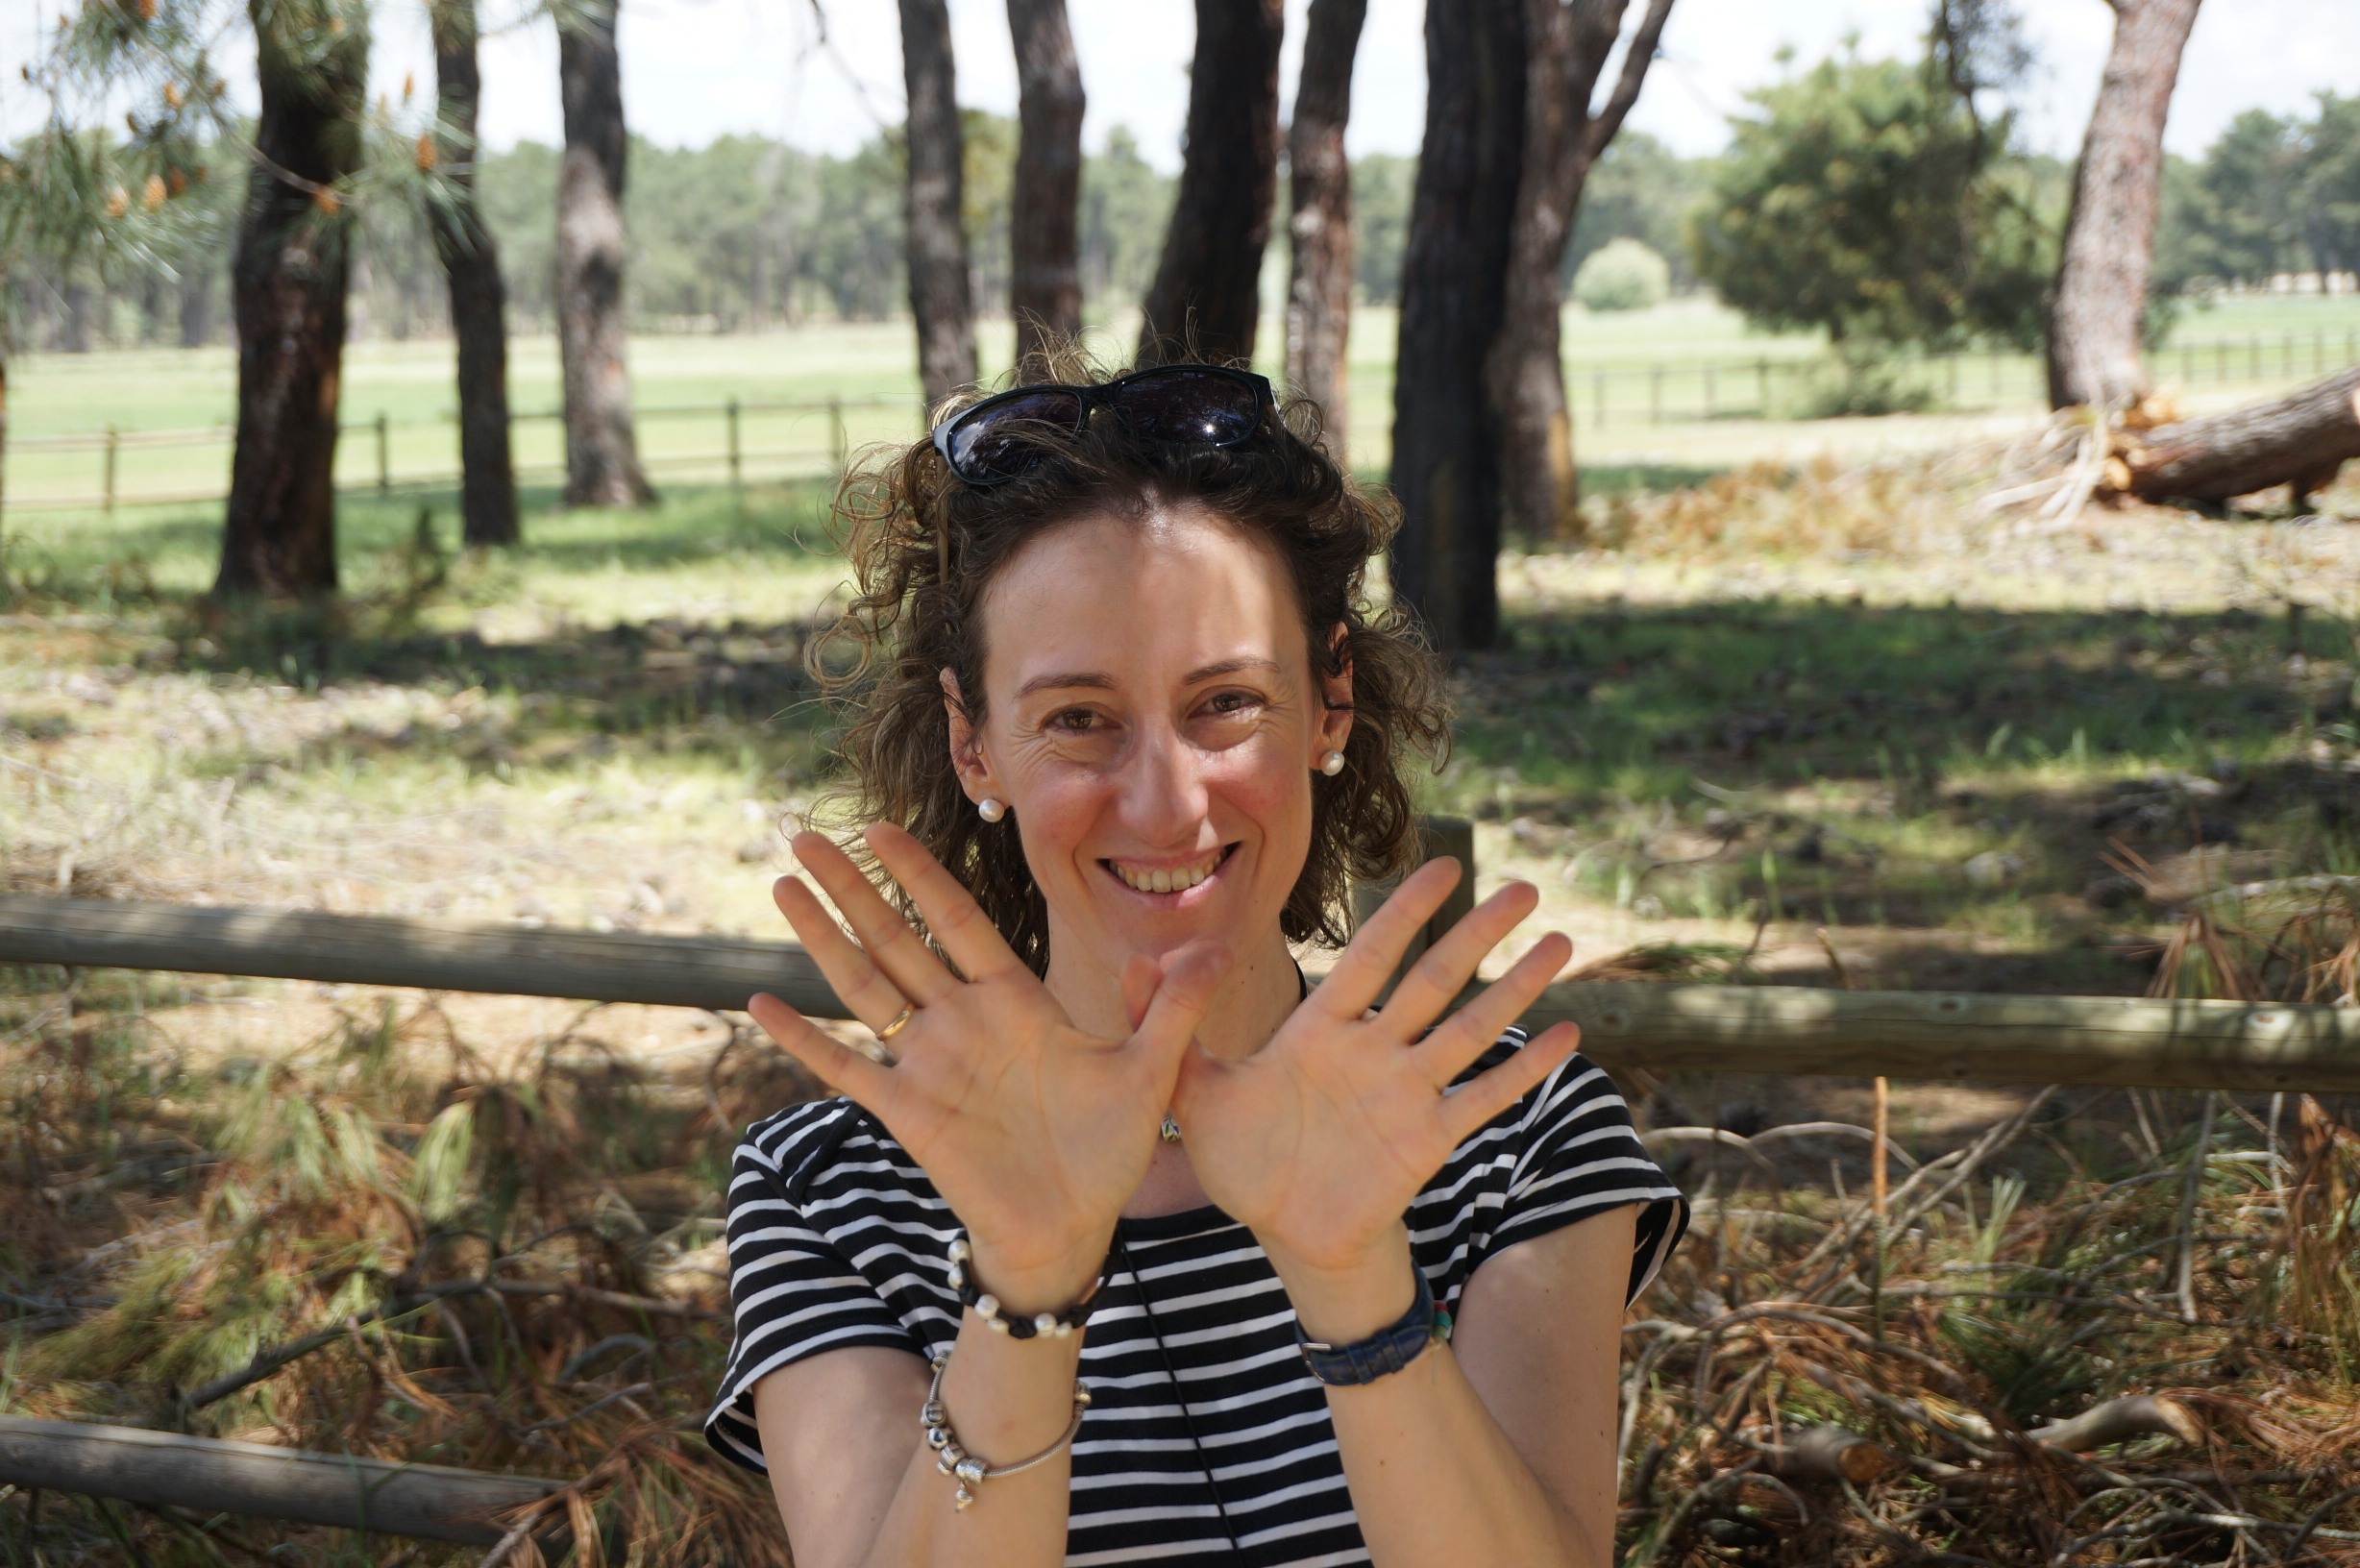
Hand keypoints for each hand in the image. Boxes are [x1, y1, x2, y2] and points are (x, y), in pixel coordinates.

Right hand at [747, 823, 1225, 1312]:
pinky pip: (846, 1068)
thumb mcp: (1152, 1071)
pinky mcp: (908, 1112)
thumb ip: (1172, 1009)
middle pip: (895, 936)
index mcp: (1014, 1001)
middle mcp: (961, 1022)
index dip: (921, 874)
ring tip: (783, 886)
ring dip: (822, 938)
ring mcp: (928, 1064)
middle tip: (805, 833)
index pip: (956, 919)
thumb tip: (1205, 949)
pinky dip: (804, 1039)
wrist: (1075, 1227)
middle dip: (852, 885)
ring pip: (863, 985)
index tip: (882, 827)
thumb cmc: (1110, 1151)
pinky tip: (760, 1004)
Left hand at [1166, 860, 1579, 1335]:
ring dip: (1515, 989)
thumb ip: (1173, 1029)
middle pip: (1434, 979)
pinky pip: (1483, 1097)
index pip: (1370, 956)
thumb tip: (1138, 963)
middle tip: (1525, 889)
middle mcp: (1374, 1050)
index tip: (1443, 865)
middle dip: (1478, 934)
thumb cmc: (1244, 1162)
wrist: (1286, 1234)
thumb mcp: (1195, 1095)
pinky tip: (1565, 1034)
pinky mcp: (1429, 1139)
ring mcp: (1407, 1092)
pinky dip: (1522, 1068)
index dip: (1405, 912)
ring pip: (1470, 1028)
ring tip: (1559, 944)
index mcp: (1321, 1030)